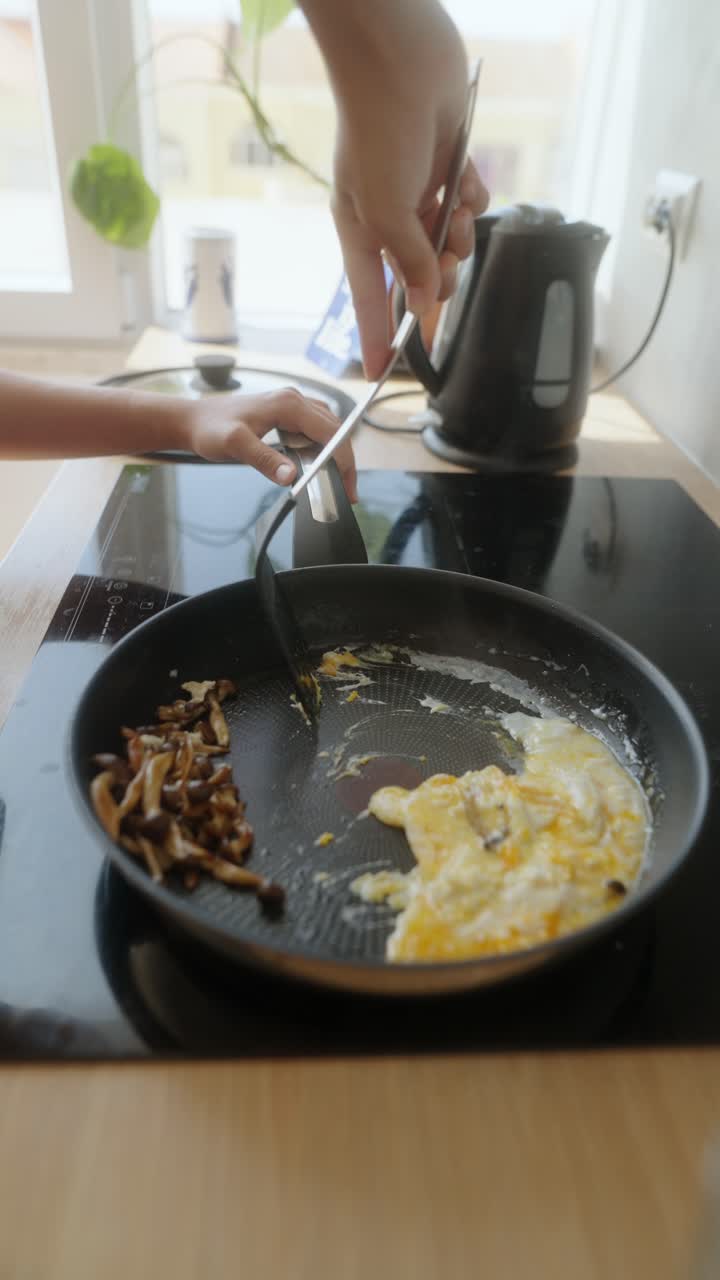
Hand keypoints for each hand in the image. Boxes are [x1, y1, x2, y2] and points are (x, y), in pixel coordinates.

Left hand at [180, 388, 356, 501]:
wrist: (193, 420)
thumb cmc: (210, 428)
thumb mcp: (235, 445)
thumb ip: (264, 460)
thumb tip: (291, 476)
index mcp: (288, 403)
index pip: (330, 432)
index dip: (343, 460)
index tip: (347, 486)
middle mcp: (294, 400)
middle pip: (335, 430)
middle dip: (344, 461)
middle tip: (347, 491)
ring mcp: (291, 405)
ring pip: (328, 429)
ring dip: (335, 455)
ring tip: (337, 482)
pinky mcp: (286, 414)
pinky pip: (315, 429)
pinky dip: (322, 449)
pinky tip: (318, 466)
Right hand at [321, 2, 488, 376]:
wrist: (401, 62)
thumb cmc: (378, 133)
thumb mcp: (386, 213)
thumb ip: (409, 263)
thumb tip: (426, 301)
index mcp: (360, 229)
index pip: (367, 296)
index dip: (374, 334)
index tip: (377, 370)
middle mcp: (388, 215)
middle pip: (419, 273)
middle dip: (439, 274)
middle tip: (447, 261)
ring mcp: (420, 190)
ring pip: (450, 240)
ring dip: (459, 233)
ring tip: (455, 211)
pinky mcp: (449, 165)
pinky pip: (470, 202)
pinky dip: (472, 198)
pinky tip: (465, 179)